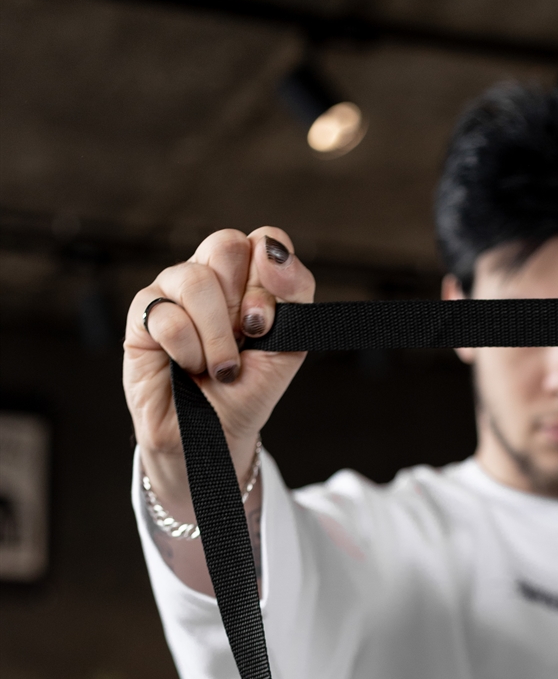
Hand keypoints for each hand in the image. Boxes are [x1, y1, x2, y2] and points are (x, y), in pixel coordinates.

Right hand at [123, 227, 313, 505]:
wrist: (214, 437)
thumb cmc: (246, 391)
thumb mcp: (288, 348)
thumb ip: (294, 295)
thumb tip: (272, 250)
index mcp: (246, 278)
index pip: (264, 241)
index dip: (272, 274)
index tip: (269, 319)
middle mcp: (208, 277)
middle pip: (225, 245)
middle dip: (242, 302)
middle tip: (245, 338)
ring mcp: (172, 293)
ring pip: (195, 280)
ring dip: (217, 336)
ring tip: (220, 367)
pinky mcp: (142, 316)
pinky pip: (167, 316)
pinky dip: (187, 350)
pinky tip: (187, 366)